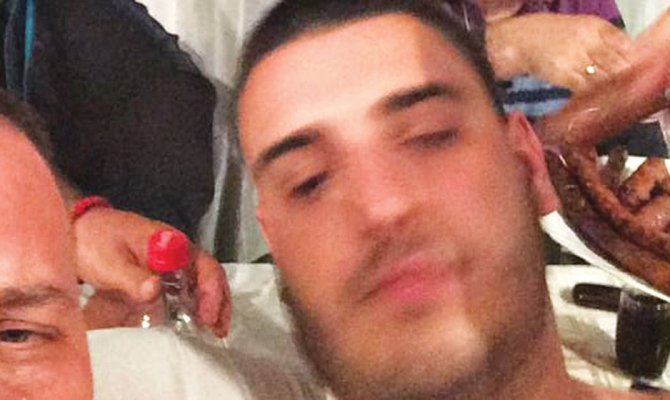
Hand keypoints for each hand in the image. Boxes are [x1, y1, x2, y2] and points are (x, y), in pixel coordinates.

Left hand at [74, 207, 230, 336]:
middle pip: (211, 275)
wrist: (82, 230)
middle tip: (218, 329)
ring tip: (215, 331)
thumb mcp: (109, 262)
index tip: (207, 315)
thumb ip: (131, 277)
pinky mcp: (164, 274)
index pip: (203, 266)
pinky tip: (197, 322)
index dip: (211, 291)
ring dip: (212, 305)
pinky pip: (189, 288)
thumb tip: (155, 289)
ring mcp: (173, 263)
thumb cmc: (96, 240)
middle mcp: (178, 252)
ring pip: (203, 283)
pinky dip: (198, 305)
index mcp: (171, 244)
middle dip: (219, 302)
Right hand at [535, 9, 669, 147]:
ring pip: (604, 78)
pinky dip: (594, 95)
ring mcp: (576, 58)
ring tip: (614, 97)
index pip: (624, 46)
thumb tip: (627, 57)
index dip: (633, 61)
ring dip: (611, 90)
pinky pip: (586, 88)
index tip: (637, 72)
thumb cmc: (554, 36)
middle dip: (625, 78)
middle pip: (617, 64)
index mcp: (595, 27)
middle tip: (629, 90)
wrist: (522, 42)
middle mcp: (588, 41)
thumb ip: (605, 41)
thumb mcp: (582, 29)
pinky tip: (596, 99)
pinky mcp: (564, 74)